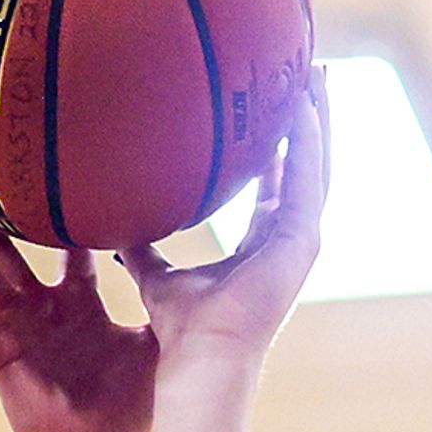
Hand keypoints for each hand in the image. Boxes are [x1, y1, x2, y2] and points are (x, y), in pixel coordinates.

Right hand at [0, 186, 155, 431]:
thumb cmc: (144, 415)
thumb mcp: (160, 338)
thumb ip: (168, 293)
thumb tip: (209, 255)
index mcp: (81, 310)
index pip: (66, 248)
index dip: (59, 212)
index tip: (58, 167)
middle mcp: (43, 318)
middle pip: (8, 250)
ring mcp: (17, 338)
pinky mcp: (1, 362)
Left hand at [124, 65, 330, 365]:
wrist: (202, 357)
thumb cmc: (182, 329)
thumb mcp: (156, 277)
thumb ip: (142, 249)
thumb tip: (113, 227)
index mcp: (263, 245)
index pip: (279, 183)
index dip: (280, 146)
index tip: (278, 109)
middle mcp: (289, 238)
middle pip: (308, 166)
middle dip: (310, 120)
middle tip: (310, 74)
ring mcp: (302, 239)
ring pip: (318, 165)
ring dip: (319, 120)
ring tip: (317, 75)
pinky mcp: (303, 240)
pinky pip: (309, 179)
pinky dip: (307, 142)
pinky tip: (303, 106)